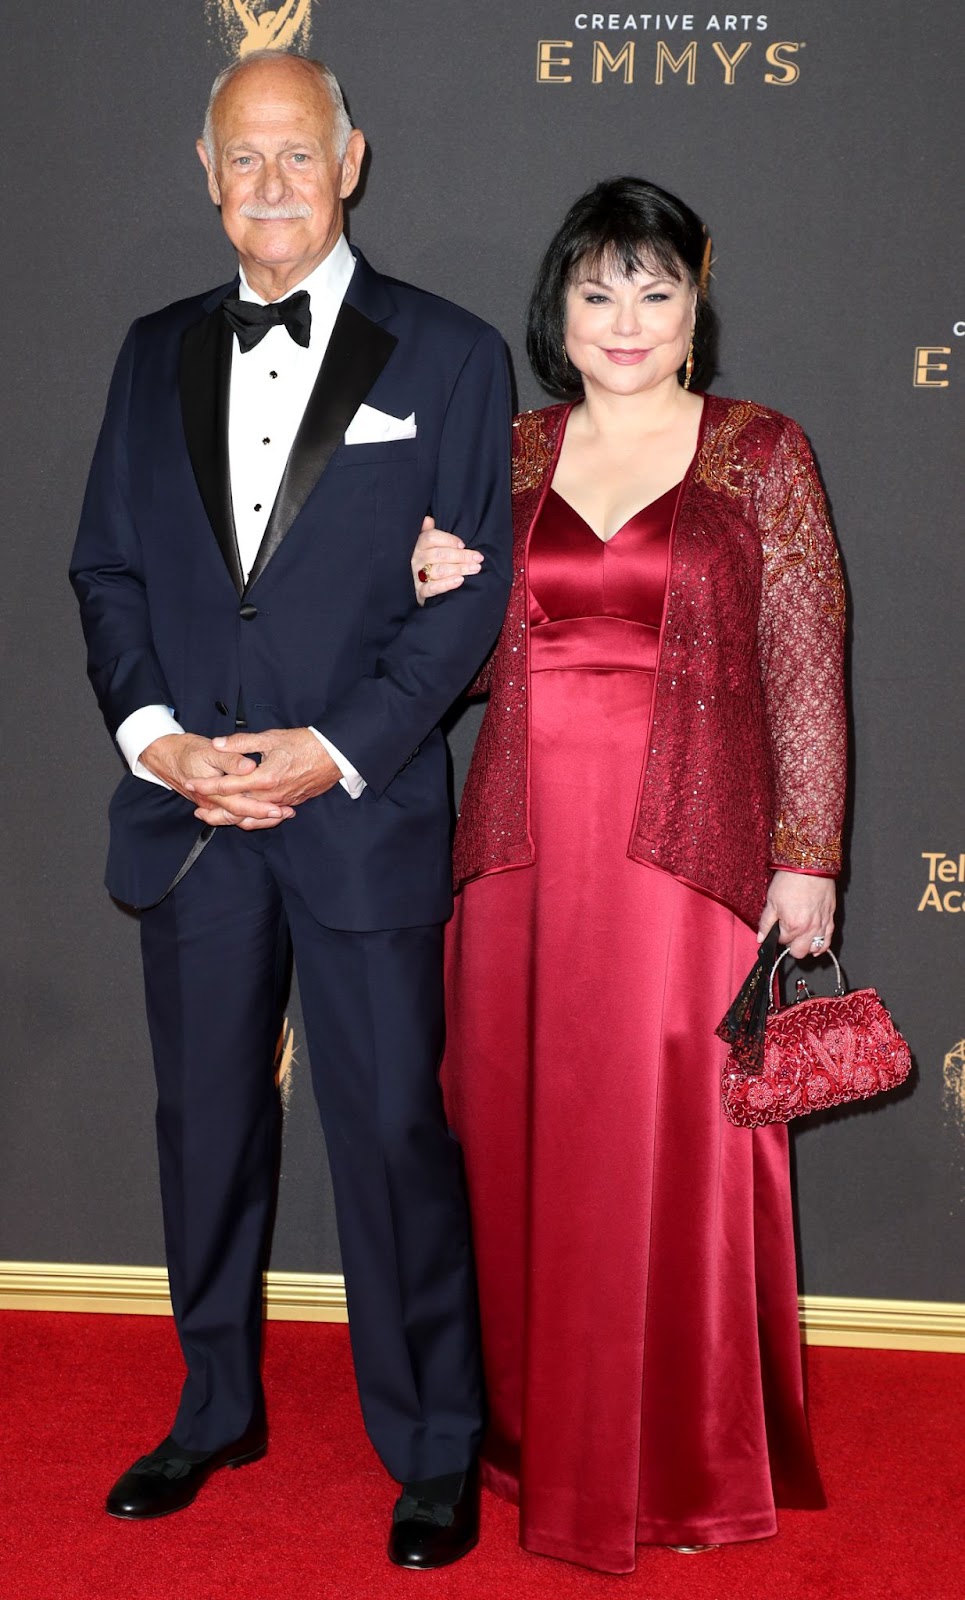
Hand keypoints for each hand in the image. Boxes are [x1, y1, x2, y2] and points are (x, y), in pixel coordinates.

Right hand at [141, 732, 292, 829]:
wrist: (165, 756)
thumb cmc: (187, 751)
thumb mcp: (209, 750)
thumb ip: (231, 759)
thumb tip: (249, 767)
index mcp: (213, 791)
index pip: (240, 805)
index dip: (261, 808)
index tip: (279, 807)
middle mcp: (213, 803)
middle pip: (242, 816)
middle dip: (266, 817)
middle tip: (288, 812)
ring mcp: (212, 805)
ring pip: (238, 818)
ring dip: (259, 818)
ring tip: (281, 814)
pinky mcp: (214, 804)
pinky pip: (233, 815)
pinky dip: (249, 815)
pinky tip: (263, 812)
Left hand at [188, 728, 341, 821]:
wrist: (334, 755)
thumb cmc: (304, 744)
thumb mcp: (270, 738)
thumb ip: (242, 743)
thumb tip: (218, 744)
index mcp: (263, 778)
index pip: (227, 786)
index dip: (206, 786)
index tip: (191, 784)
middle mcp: (271, 795)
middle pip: (235, 808)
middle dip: (214, 810)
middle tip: (197, 809)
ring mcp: (280, 802)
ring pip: (250, 817)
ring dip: (230, 819)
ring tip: (213, 818)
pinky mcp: (289, 804)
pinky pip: (265, 818)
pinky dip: (251, 820)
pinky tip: (242, 819)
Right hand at [411, 516, 482, 604]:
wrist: (415, 587)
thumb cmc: (428, 562)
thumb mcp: (427, 546)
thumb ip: (428, 532)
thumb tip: (428, 519)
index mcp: (418, 545)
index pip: (431, 538)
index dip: (448, 540)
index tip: (463, 544)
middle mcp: (416, 559)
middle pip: (439, 554)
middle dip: (461, 556)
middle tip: (478, 558)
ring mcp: (416, 576)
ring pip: (439, 570)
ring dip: (459, 569)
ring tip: (474, 569)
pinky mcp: (419, 592)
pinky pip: (432, 588)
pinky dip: (447, 584)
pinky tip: (460, 580)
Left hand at [757, 871, 835, 959]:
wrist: (810, 866)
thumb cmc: (791, 880)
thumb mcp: (771, 901)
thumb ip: (766, 923)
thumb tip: (760, 938)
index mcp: (792, 926)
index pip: (782, 941)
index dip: (777, 935)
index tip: (777, 927)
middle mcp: (809, 929)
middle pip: (799, 952)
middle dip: (791, 946)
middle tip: (787, 935)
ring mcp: (821, 925)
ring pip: (814, 950)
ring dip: (806, 947)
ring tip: (800, 938)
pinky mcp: (830, 919)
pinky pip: (828, 941)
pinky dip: (821, 946)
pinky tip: (815, 944)